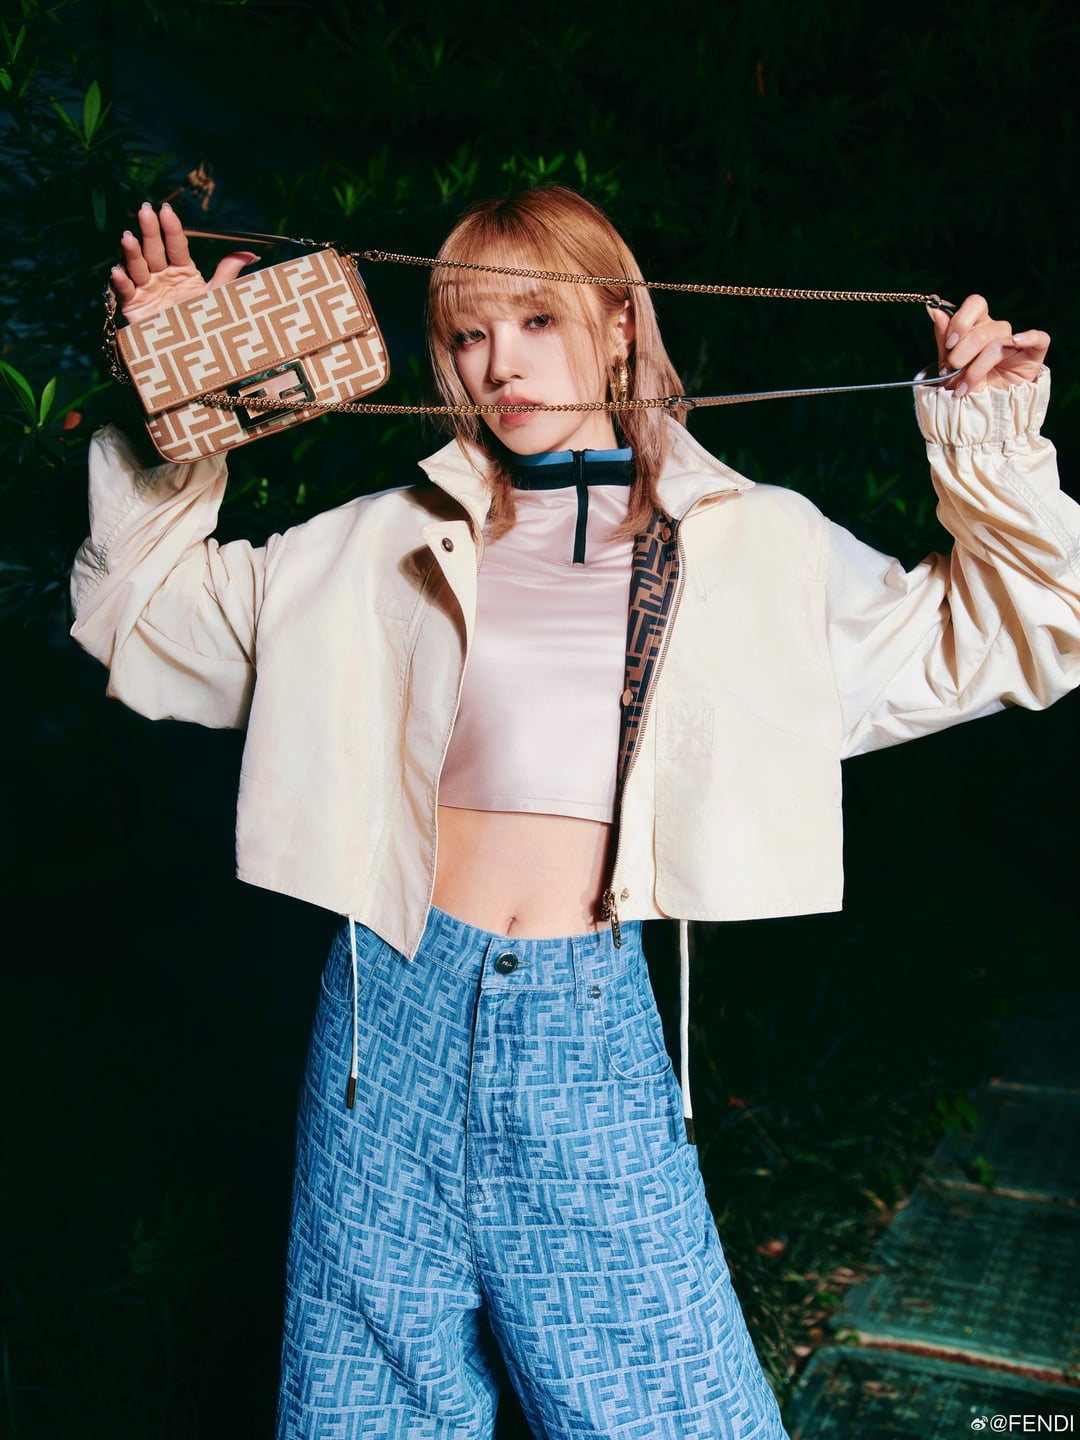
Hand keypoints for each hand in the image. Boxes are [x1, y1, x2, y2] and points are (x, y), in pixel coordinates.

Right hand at [110, 201, 257, 321]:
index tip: (166, 210)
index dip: (171, 228)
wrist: (192, 358)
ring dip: (132, 252)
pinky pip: (127, 292)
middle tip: (145, 211)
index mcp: (183, 271)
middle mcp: (162, 276)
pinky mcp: (134, 307)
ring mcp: (147, 290)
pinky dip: (122, 282)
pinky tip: (118, 271)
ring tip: (128, 237)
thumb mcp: (217, 296)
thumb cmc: (205, 324)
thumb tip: (251, 252)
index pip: (176, 245)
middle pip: (155, 250)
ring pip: (138, 267)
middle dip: (149, 231)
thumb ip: (228, 272)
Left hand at [930, 295, 1049, 395]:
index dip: (962, 320)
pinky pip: (1040, 338)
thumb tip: (934, 310)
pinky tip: (1015, 342)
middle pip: (984, 327)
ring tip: (963, 388)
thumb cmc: (965, 388)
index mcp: (977, 327)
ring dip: (977, 367)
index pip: (976, 304)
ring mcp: (1016, 343)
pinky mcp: (1033, 355)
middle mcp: (997, 332)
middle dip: (963, 351)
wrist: (980, 418)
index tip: (949, 343)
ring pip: (1000, 341)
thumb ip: (943, 338)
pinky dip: (1029, 337)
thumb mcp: (948, 366)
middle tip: (951, 369)